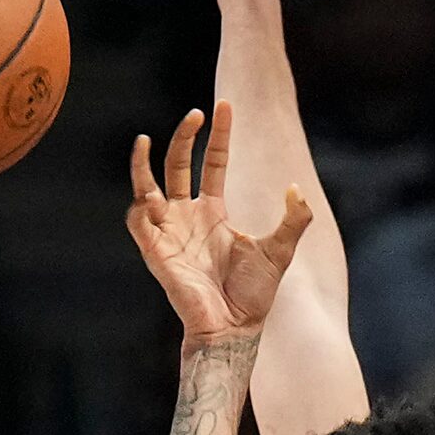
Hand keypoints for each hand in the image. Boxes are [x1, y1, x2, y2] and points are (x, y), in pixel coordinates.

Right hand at [127, 99, 312, 340]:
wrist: (235, 329)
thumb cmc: (254, 295)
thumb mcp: (281, 250)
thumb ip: (295, 219)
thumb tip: (296, 188)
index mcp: (215, 212)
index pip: (212, 163)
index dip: (218, 135)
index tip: (224, 105)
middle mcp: (188, 217)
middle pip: (178, 165)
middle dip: (183, 137)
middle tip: (194, 113)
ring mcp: (170, 232)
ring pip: (147, 186)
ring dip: (142, 164)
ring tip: (144, 139)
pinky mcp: (156, 251)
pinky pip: (138, 221)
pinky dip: (138, 206)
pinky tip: (146, 194)